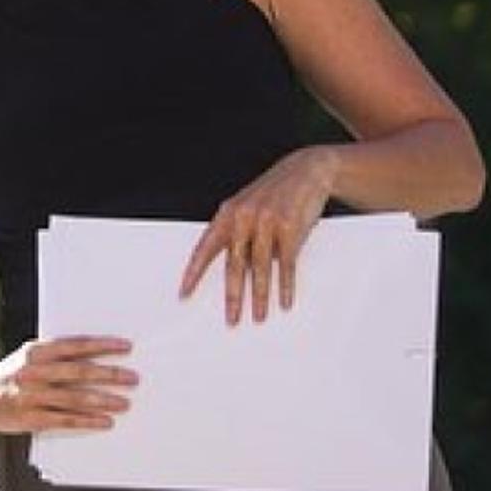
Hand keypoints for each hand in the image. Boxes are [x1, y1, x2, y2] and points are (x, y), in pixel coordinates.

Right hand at [0, 336, 137, 433]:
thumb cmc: (13, 372)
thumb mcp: (31, 356)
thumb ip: (58, 354)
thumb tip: (97, 355)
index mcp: (37, 350)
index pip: (76, 345)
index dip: (103, 345)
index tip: (126, 347)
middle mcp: (34, 371)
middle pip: (79, 372)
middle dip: (109, 375)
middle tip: (134, 378)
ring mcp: (32, 396)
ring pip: (75, 398)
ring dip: (103, 401)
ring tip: (125, 403)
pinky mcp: (30, 418)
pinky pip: (65, 420)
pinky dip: (87, 421)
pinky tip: (105, 422)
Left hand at [179, 146, 336, 324]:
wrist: (306, 170)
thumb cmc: (274, 194)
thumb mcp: (249, 207)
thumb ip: (238, 233)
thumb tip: (235, 271)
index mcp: (228, 213)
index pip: (205, 247)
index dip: (193, 272)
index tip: (184, 293)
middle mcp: (244, 216)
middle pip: (234, 264)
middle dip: (233, 295)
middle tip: (231, 320)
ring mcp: (267, 221)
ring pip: (260, 267)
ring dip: (260, 296)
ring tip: (259, 317)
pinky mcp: (290, 226)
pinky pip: (286, 263)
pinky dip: (285, 285)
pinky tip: (284, 302)